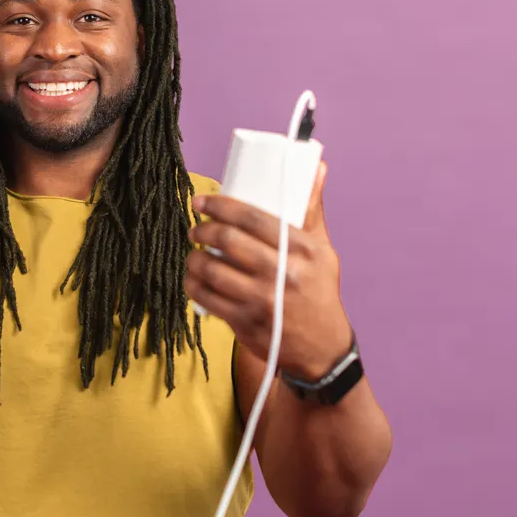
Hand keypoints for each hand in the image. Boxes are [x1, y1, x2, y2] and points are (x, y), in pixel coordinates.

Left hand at [185, 162, 352, 378]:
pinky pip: (207, 298)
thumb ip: (312, 211)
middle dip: (202, 229)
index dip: (219, 206)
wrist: (322, 349)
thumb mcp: (323, 250)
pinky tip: (193, 278)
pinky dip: (193, 285)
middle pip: (227, 240)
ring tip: (193, 253)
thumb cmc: (319, 291)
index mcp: (302, 249)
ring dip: (194, 257)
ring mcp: (262, 300)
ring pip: (212, 269)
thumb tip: (316, 168)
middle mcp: (282, 273)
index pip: (251, 217)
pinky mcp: (245, 323)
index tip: (201, 202)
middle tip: (195, 228)